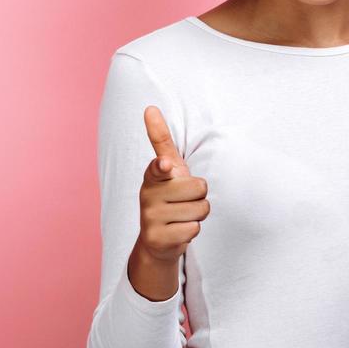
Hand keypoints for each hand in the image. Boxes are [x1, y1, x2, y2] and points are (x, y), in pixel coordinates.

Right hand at [137, 105, 208, 264]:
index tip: (164, 165)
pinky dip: (192, 230)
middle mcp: (147, 195)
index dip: (162, 167)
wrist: (157, 239)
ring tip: (182, 216)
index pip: (157, 168)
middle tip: (185, 200)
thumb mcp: (167, 168)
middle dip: (200, 196)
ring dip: (197, 214)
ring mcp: (150, 218)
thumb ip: (161, 140)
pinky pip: (194, 229)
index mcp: (152, 176)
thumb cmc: (168, 195)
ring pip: (200, 210)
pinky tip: (178, 230)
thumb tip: (150, 108)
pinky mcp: (158, 238)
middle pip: (199, 188)